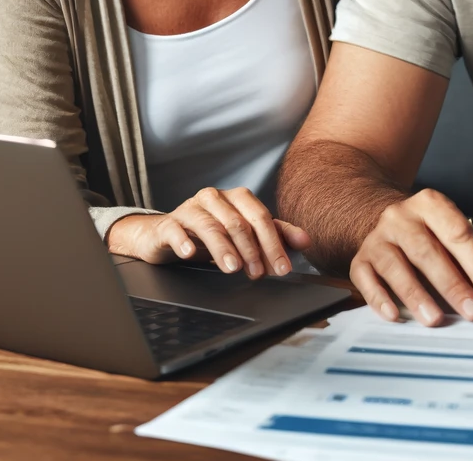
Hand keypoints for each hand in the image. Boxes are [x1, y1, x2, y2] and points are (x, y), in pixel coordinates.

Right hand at [106, 186, 311, 278]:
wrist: (166, 235)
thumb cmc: (211, 233)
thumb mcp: (245, 233)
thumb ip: (275, 234)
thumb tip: (306, 241)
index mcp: (238, 198)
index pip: (261, 218)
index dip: (273, 243)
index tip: (282, 268)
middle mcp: (215, 198)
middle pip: (238, 222)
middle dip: (252, 250)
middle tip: (259, 274)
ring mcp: (190, 208)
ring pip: (210, 226)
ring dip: (224, 249)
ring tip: (233, 268)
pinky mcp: (168, 223)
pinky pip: (175, 229)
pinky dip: (184, 240)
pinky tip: (190, 253)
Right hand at [350, 188, 472, 324]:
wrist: (388, 226)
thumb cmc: (431, 235)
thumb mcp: (457, 230)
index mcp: (431, 205)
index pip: (458, 233)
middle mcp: (401, 217)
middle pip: (426, 251)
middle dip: (452, 284)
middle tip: (472, 311)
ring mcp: (377, 238)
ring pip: (395, 266)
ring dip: (416, 295)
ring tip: (436, 319)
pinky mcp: (359, 260)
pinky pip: (366, 279)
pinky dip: (379, 298)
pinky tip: (394, 315)